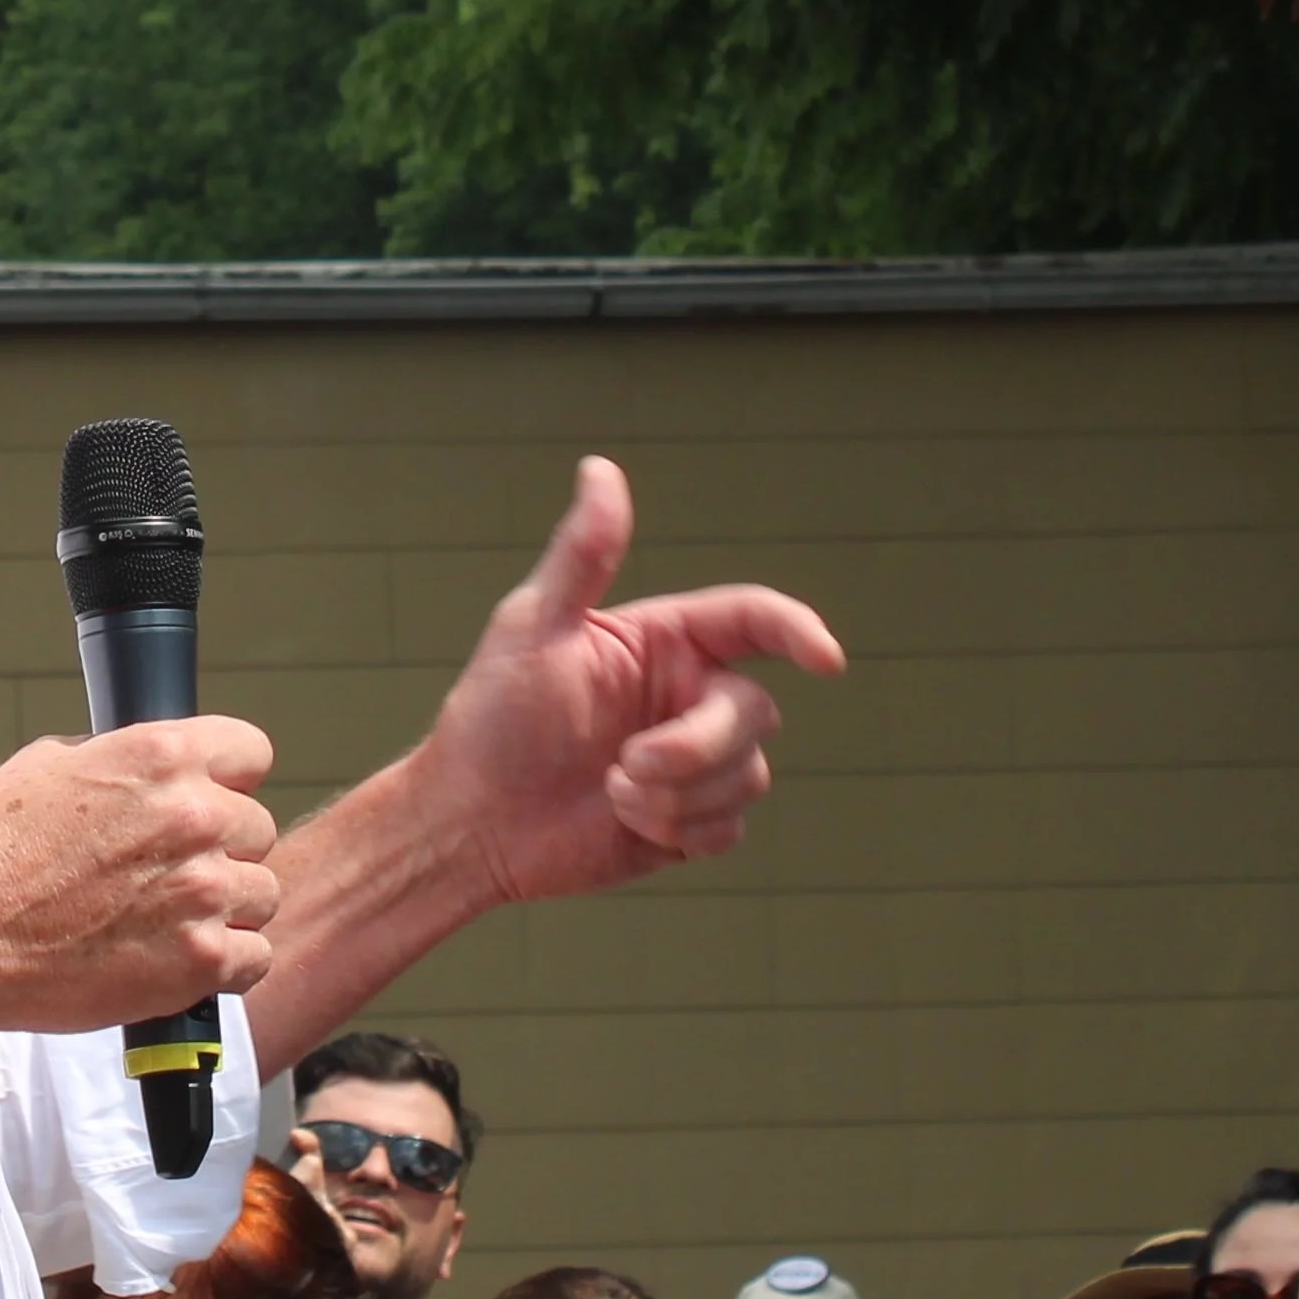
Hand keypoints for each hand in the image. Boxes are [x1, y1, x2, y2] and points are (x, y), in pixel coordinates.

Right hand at [0, 721, 281, 1039]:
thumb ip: (117, 764)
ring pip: (261, 894)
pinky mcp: (200, 961)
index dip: (228, 780)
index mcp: (159, 757)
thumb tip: (149, 777)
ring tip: (168, 920)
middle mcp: (194, 817)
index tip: (209, 800)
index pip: (251, 752)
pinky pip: (254, 957)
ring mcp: (202, 891)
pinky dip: (224, 963)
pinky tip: (178, 959)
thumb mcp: (47, 768)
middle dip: (220, 849)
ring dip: (225, 907)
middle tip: (167, 874)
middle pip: (257, 829)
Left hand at [411, 462, 844, 907]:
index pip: (753, 621)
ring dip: (679, 795)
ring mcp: (694, 763)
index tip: (826, 661)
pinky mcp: (690, 823)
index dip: (798, 631)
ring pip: (749, 775)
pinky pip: (728, 827)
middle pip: (755, 712)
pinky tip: (625, 825)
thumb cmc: (492, 718)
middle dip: (697, 746)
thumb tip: (601, 467)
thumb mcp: (531, 627)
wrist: (472, 822)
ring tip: (612, 792)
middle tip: (626, 765)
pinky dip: (679, 831)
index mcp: (665, 642)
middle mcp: (688, 696)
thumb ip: (582, 555)